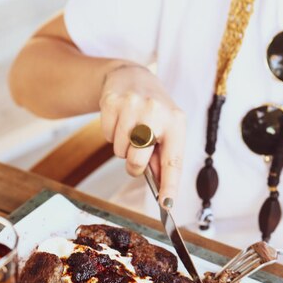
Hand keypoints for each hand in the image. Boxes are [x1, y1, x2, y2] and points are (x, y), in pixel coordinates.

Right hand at [99, 64, 185, 208]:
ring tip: (129, 130)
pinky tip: (119, 120)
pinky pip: (107, 136)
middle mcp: (157, 112)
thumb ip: (162, 160)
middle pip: (137, 161)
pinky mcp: (113, 102)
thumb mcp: (165, 132)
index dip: (169, 186)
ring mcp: (134, 105)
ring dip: (122, 147)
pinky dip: (111, 134)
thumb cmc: (152, 113)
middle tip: (136, 152)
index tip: (167, 205)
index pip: (173, 162)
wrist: (132, 77)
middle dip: (133, 164)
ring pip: (120, 151)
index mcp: (176, 123)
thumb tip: (161, 190)